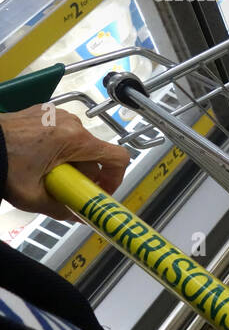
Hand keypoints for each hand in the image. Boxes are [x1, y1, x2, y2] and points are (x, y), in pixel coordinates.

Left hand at [0, 106, 130, 219]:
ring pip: (78, 143)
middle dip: (85, 174)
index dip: (116, 178)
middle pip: (94, 153)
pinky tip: (38, 159)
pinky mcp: (44, 112)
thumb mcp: (32, 196)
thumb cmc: (3, 164)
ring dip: (72, 160)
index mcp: (75, 140)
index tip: (101, 190)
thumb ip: (61, 209)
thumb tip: (78, 217)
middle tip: (68, 189)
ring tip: (49, 174)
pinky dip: (58, 147)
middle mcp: (71, 123)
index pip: (117, 158)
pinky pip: (62, 132)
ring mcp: (57, 115)